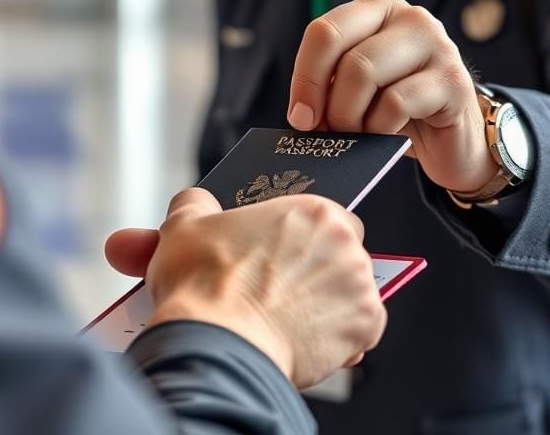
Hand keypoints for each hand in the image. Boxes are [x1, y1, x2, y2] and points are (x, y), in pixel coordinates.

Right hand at [105, 188, 385, 388]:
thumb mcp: (185, 225)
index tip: (284, 253)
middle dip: (319, 267)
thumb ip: (197, 203)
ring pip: (352, 291)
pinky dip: (339, 338)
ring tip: (290, 316)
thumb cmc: (206, 288)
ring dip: (329, 302)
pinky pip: (360, 332)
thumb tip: (197, 203)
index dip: (302, 236)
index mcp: (313, 211)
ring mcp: (359, 288)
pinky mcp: (364, 330)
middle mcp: (344, 244)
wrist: (216, 347)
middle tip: (284, 286)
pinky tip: (306, 339)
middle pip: (342, 252)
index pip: (325, 216)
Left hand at [286, 0, 496, 194]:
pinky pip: (397, 103)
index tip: (300, 116)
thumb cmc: (396, 110)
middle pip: (346, 56)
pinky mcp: (454, 81)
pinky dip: (381, 128)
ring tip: (359, 135)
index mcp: (378, 8)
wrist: (451, 141)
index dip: (305, 77)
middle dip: (328, 103)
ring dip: (352, 118)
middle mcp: (410, 17)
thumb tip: (301, 114)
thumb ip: (328, 84)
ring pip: (366, 74)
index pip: (325, 31)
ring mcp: (437, 45)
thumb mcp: (356, 87)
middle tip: (329, 131)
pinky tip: (388, 135)